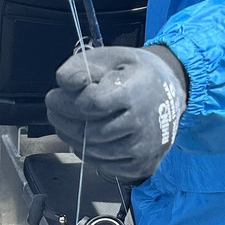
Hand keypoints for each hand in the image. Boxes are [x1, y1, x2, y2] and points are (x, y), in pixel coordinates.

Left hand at [45, 45, 186, 181]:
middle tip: (54, 112)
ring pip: (93, 151)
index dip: (65, 102)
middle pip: (88, 131)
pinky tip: (86, 139)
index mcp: (136, 91)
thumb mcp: (107, 57)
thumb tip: (63, 84)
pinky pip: (104, 166)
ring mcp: (144, 148)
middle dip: (63, 122)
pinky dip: (89, 154)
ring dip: (72, 139)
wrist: (170, 92)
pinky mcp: (142, 165)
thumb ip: (78, 66)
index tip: (53, 97)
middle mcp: (143, 123)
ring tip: (69, 124)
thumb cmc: (133, 74)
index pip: (91, 104)